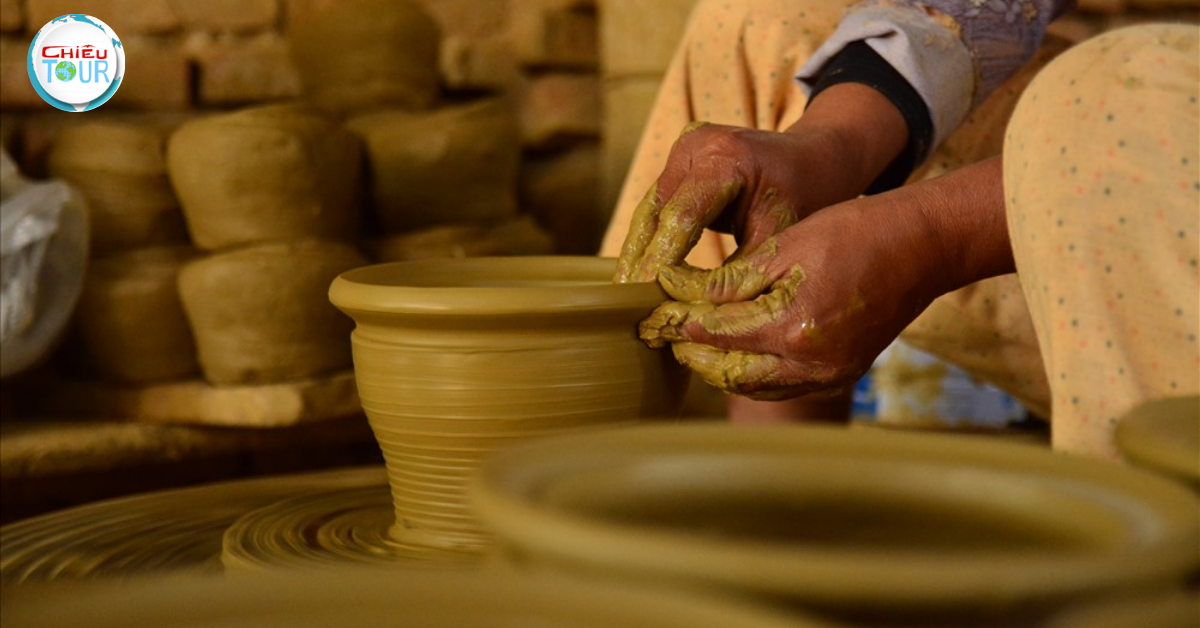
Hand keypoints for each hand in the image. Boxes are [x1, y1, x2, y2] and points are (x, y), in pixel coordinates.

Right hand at [614, 83, 909, 283]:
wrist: (816, 158)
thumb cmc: (806, 198)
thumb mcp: (777, 240)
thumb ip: (735, 274)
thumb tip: (695, 315)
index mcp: (725, 158)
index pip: (681, 219)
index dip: (661, 263)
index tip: (649, 302)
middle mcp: (697, 145)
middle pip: (656, 214)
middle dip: (641, 262)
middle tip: (626, 305)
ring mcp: (684, 149)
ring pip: (649, 211)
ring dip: (638, 253)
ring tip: (625, 295)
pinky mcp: (679, 161)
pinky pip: (658, 207)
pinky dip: (651, 240)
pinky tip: (638, 274)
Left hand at [639, 157, 1012, 399]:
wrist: (920, 247)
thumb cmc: (853, 233)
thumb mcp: (784, 246)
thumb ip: (729, 279)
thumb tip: (676, 291)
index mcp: (792, 325)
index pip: (713, 330)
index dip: (675, 319)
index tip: (648, 310)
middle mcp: (809, 363)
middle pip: (725, 370)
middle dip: (687, 350)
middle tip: (658, 331)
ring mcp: (826, 375)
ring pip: (749, 385)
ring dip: (714, 366)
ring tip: (687, 340)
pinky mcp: (836, 376)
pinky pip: (778, 386)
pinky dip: (747, 373)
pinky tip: (729, 352)